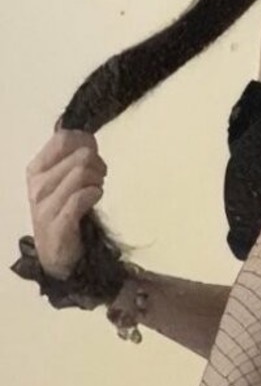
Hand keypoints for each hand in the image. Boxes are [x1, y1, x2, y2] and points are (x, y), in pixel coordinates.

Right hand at [25, 129, 106, 277]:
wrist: (58, 253)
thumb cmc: (64, 210)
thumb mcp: (64, 179)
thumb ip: (72, 155)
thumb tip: (81, 132)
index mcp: (36, 169)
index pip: (63, 138)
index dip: (86, 142)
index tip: (92, 154)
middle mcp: (37, 185)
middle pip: (81, 156)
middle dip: (97, 165)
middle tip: (98, 178)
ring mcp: (45, 205)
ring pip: (82, 173)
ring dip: (97, 180)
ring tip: (95, 189)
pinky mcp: (58, 223)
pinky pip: (81, 197)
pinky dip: (94, 195)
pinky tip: (94, 198)